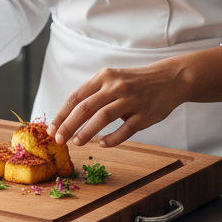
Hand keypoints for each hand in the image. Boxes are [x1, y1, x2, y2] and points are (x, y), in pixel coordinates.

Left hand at [47, 59, 187, 148]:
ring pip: (102, 118)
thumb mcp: (112, 79)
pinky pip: (125, 130)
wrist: (169, 79)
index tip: (52, 129)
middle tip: (59, 140)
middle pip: (85, 108)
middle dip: (68, 126)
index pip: (76, 97)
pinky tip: (103, 144)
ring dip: (86, 133)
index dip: (61, 114)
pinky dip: (112, 139)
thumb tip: (68, 117)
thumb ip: (94, 94)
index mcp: (104, 77)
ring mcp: (130, 100)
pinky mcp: (144, 114)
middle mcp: (115, 86)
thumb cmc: (135, 83)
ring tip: (77, 143)